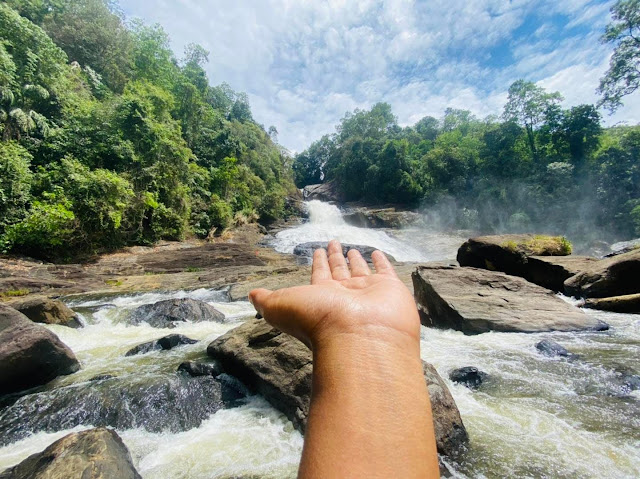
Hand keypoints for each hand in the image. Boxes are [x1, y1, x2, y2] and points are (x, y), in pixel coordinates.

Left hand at [249, 240, 420, 349]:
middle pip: (338, 272)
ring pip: (360, 272)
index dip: (317, 263)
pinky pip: (385, 271)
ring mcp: (368, 293)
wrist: (360, 336)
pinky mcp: (390, 289)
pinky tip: (377, 253)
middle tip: (333, 242)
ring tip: (351, 248)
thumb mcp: (281, 307)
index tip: (316, 250)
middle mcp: (344, 296)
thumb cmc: (319, 321)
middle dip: (334, 258)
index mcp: (321, 298)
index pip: (318, 276)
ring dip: (355, 260)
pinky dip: (381, 262)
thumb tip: (250, 295)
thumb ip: (267, 300)